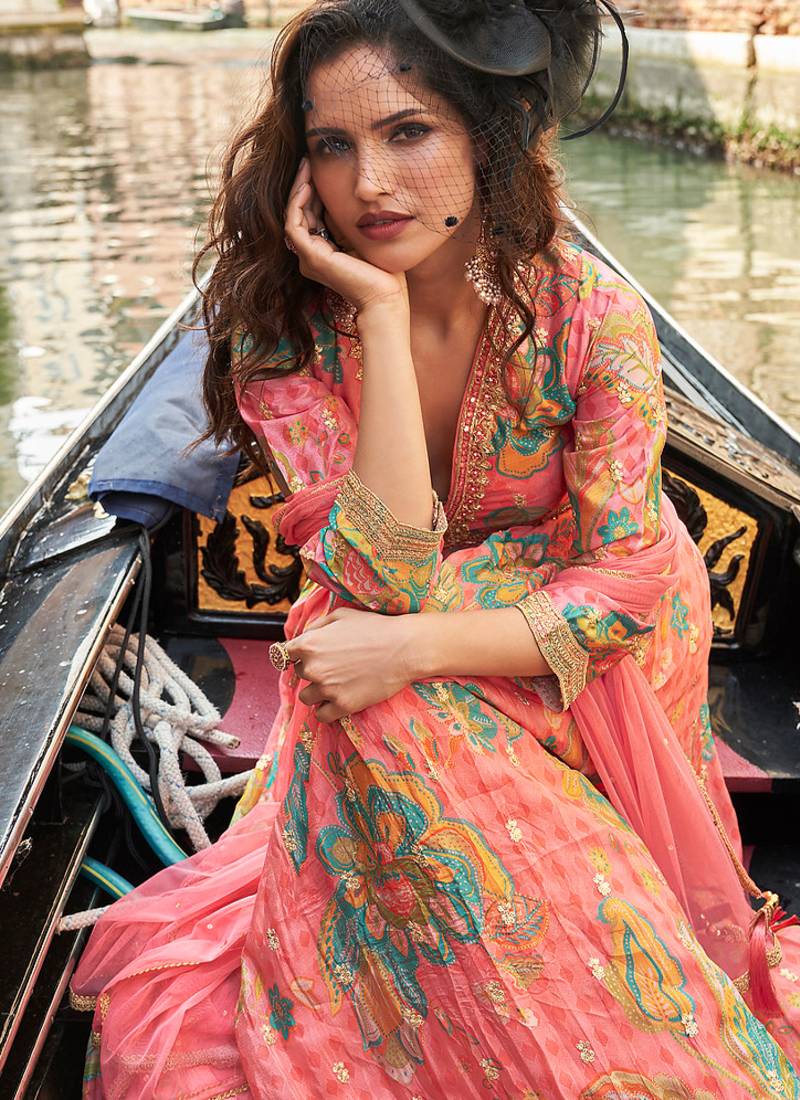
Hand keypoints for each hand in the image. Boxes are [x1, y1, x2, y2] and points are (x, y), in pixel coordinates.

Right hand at [284, 159, 407, 314]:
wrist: (385, 296)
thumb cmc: (382, 271)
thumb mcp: (360, 235)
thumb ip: (346, 218)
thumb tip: (340, 192)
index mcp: (323, 252)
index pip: (310, 215)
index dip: (312, 191)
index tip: (317, 168)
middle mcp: (311, 256)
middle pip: (300, 213)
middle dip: (303, 185)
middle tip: (307, 160)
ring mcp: (308, 258)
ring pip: (293, 216)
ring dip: (297, 190)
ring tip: (305, 167)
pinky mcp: (311, 257)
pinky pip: (294, 225)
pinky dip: (298, 204)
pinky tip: (307, 186)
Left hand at [287, 606, 415, 723]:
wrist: (404, 648)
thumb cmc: (374, 627)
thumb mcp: (340, 615)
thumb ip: (316, 626)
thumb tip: (302, 636)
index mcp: (308, 644)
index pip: (285, 654)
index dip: (296, 655)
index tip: (306, 657)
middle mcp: (313, 668)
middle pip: (299, 675)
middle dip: (312, 670)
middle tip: (333, 666)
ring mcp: (327, 689)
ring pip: (307, 698)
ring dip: (317, 692)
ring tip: (336, 684)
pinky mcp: (343, 706)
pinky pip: (322, 716)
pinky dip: (327, 710)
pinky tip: (339, 700)